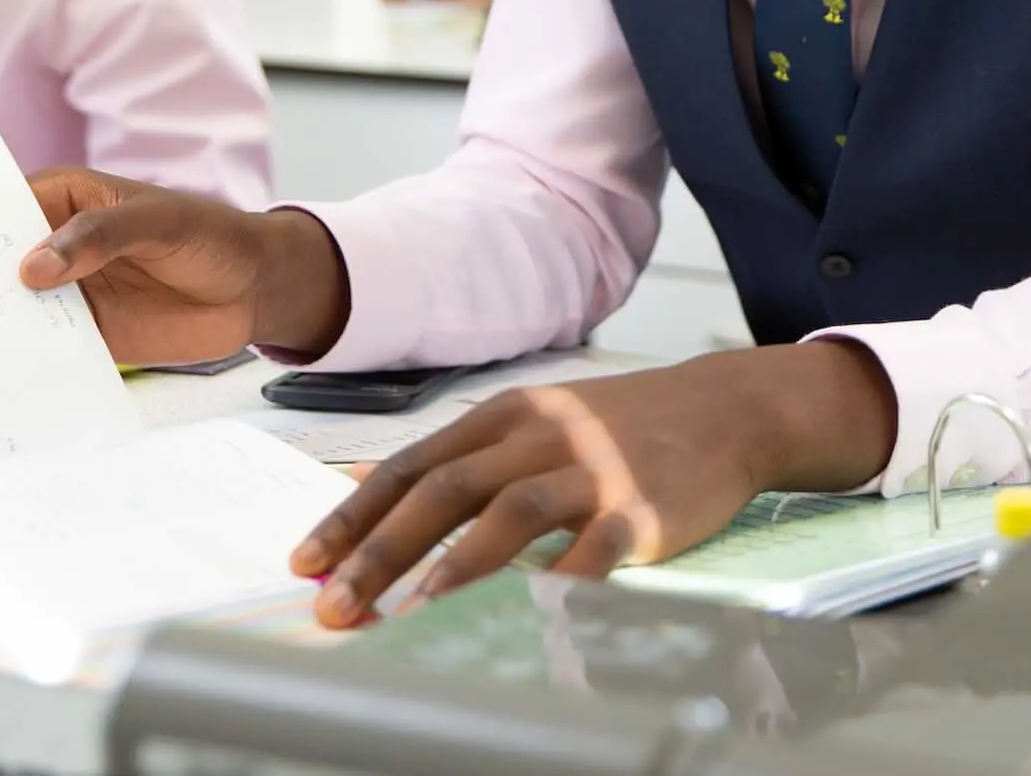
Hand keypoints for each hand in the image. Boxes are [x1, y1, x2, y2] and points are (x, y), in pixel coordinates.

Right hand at [18, 168, 350, 364]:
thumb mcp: (157, 222)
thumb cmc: (208, 234)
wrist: (252, 289)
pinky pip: (41, 348)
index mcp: (61, 200)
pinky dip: (19, 360)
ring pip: (9, 309)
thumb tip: (31, 268)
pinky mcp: (83, 336)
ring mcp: (65, 293)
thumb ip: (98, 236)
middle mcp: (52, 246)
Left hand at [290, 341, 897, 627]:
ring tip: (406, 617)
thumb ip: (461, 457)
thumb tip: (366, 489)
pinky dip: (553, 588)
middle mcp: (541, 436)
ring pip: (509, 514)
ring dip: (451, 568)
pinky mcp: (642, 510)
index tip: (304, 561)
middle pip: (445, 491)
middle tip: (333, 604)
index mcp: (506, 416)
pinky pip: (591, 553)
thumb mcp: (535, 421)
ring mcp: (594, 470)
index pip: (412, 466)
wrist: (726, 409)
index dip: (353, 516)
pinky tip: (522, 622)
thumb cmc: (622, 425)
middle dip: (380, 551)